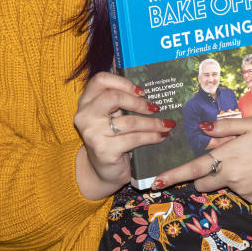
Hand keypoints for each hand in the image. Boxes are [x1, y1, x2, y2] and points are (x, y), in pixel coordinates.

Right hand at [73, 72, 174, 199]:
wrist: (103, 171)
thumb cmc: (110, 138)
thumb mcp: (110, 116)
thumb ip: (120, 101)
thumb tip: (147, 89)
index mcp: (86, 101)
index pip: (100, 80)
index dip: (123, 82)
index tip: (141, 91)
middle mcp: (85, 115)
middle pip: (113, 97)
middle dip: (138, 102)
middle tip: (155, 108)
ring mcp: (93, 133)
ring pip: (129, 121)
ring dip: (152, 123)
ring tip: (166, 125)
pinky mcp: (104, 150)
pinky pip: (134, 138)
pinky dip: (151, 136)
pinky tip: (161, 136)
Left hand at [152, 118, 251, 203]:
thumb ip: (224, 127)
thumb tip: (202, 129)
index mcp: (228, 157)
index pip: (193, 169)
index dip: (172, 175)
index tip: (155, 182)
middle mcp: (231, 177)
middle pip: (202, 182)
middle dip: (202, 174)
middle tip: (220, 159)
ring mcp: (242, 191)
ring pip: (223, 185)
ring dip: (226, 176)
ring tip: (249, 160)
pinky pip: (240, 190)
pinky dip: (243, 181)